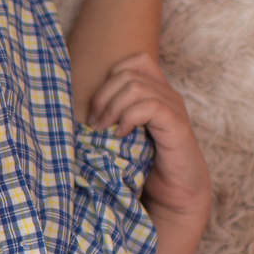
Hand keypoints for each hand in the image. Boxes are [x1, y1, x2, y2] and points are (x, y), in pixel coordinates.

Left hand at [88, 52, 209, 220]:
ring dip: (112, 109)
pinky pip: (150, 107)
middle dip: (103, 97)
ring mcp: (174, 108)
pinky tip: (122, 135)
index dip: (111, 78)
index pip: (135, 61)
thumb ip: (110, 118)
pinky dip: (129, 118)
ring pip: (135, 87)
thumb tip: (75, 114)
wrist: (176, 193)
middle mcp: (167, 95)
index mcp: (156, 92)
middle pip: (127, 73)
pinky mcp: (177, 125)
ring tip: (105, 131)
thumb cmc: (145, 164)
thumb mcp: (122, 136)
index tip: (97, 109)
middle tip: (95, 124)